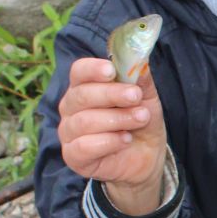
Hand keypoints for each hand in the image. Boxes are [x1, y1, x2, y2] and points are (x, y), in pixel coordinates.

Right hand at [56, 55, 170, 212]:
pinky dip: (108, 142)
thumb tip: (140, 61)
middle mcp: (71, 107)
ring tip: (140, 119)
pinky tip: (125, 140)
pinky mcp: (73, 156)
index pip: (79, 71)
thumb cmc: (140, 122)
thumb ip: (142, 80)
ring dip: (117, 119)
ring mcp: (69, 132)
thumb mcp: (147, 99)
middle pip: (81, 95)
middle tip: (136, 97)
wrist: (145, 157)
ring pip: (84, 121)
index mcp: (84, 87)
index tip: (111, 70)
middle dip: (112, 94)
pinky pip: (83, 146)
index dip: (93, 69)